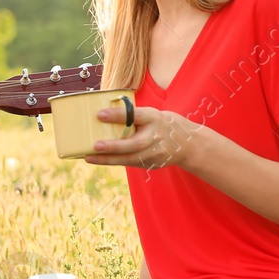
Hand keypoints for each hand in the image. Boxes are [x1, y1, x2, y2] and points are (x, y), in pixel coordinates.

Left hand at [82, 105, 200, 169]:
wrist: (189, 144)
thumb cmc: (163, 124)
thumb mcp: (152, 115)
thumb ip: (133, 116)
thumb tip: (104, 115)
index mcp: (154, 118)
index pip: (135, 116)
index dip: (118, 115)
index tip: (100, 114)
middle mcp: (155, 137)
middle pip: (133, 144)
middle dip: (113, 146)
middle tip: (95, 145)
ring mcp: (154, 153)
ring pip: (129, 158)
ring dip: (108, 159)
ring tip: (89, 157)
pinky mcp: (151, 164)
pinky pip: (129, 163)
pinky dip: (114, 161)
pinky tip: (98, 160)